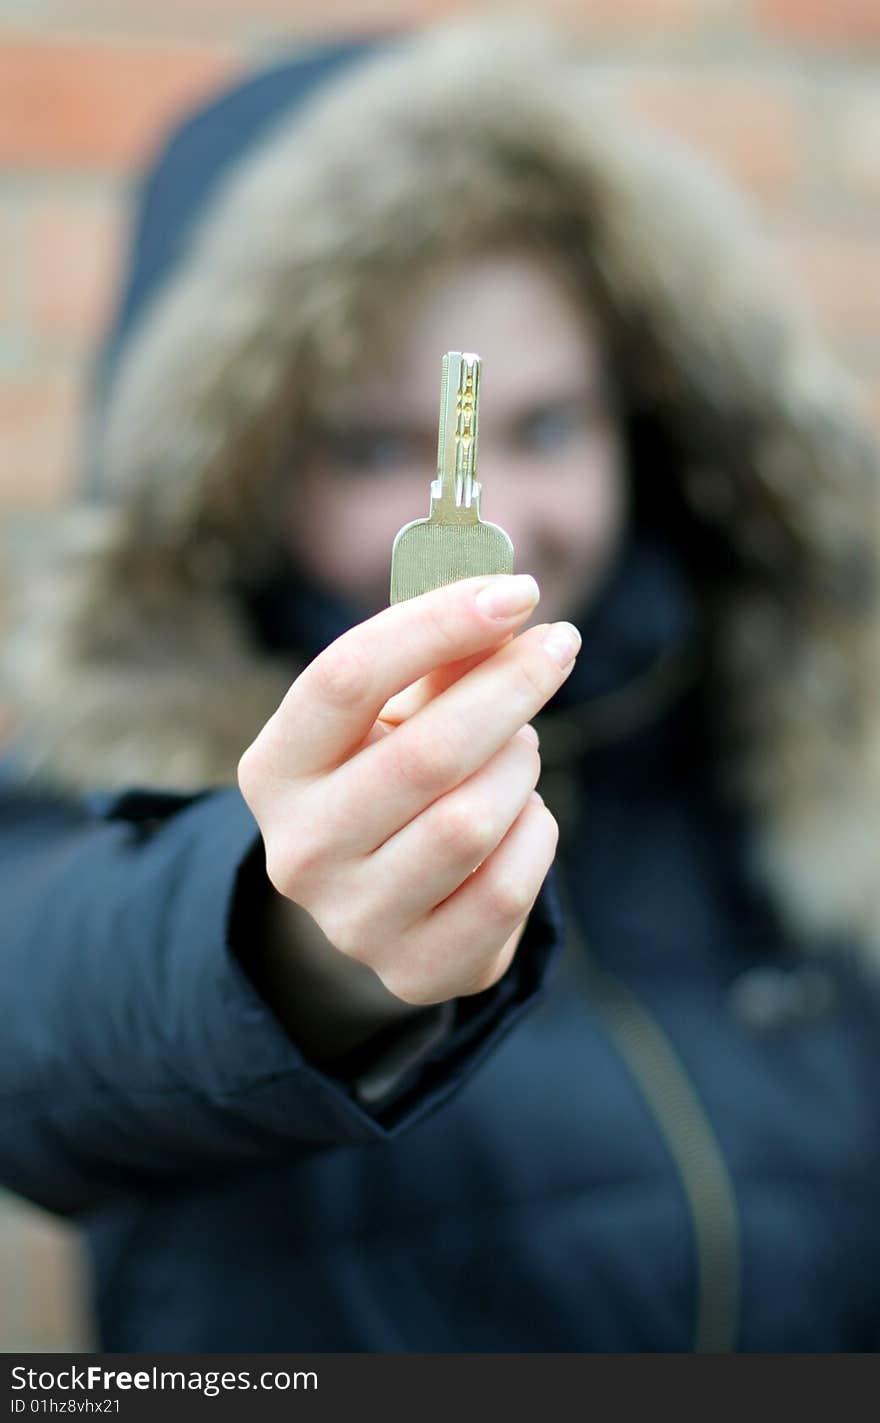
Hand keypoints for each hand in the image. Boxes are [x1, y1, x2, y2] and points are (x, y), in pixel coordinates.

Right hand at [237, 573, 580, 1006]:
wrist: (380, 901)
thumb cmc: (389, 774)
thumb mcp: (394, 711)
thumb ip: (440, 656)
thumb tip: (507, 602)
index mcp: (275, 768)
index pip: (346, 678)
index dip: (438, 624)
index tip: (519, 592)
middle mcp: (300, 850)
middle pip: (424, 755)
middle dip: (510, 687)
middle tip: (557, 647)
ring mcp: (353, 921)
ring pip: (470, 823)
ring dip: (519, 765)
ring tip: (520, 748)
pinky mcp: (416, 971)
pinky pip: (508, 887)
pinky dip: (535, 832)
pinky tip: (521, 816)